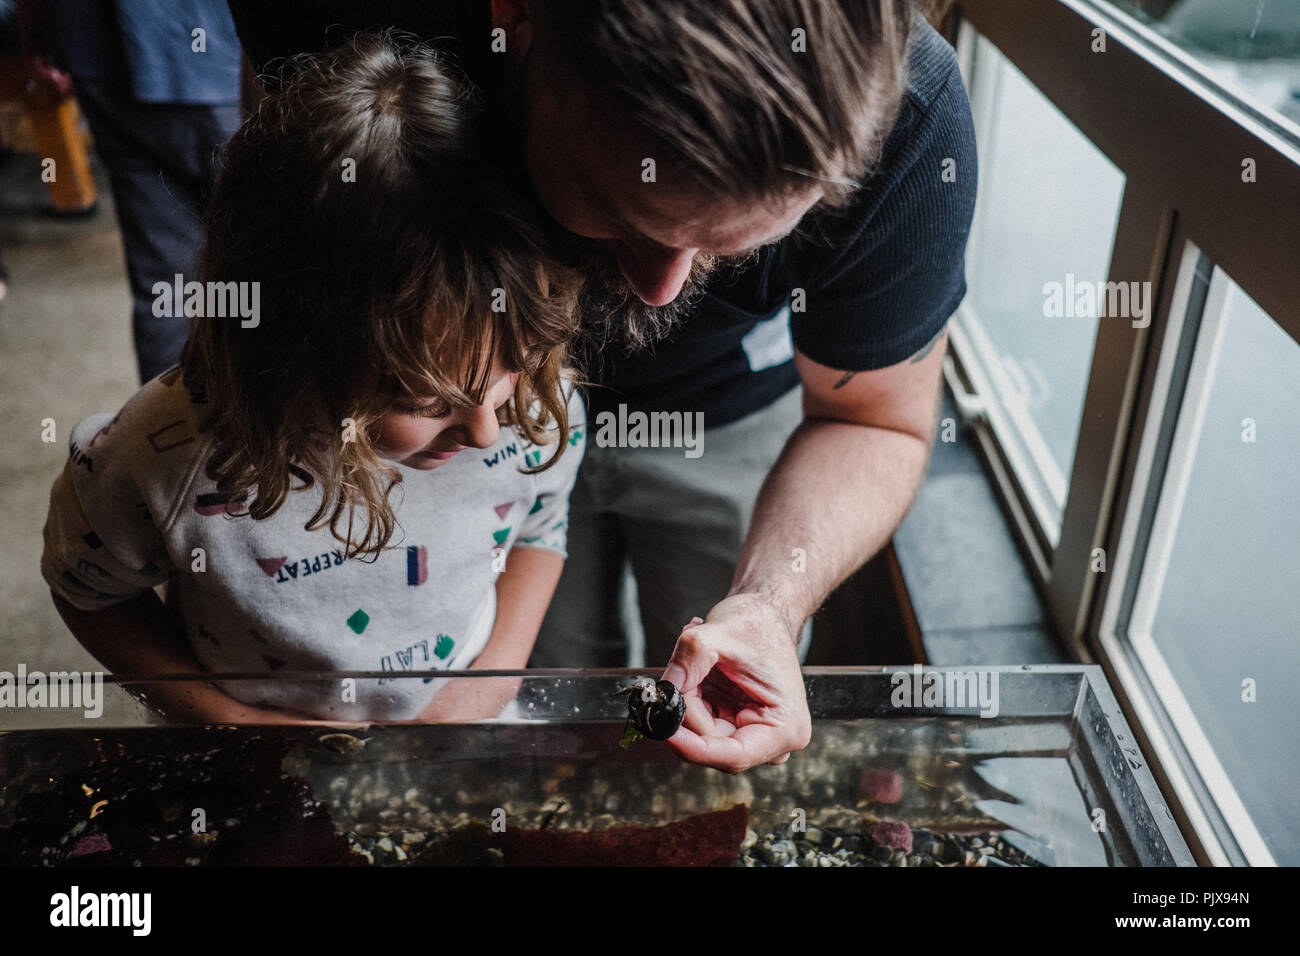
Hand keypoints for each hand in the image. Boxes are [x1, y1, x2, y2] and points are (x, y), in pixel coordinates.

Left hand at [660, 593, 811, 772]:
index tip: (663, 730)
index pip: (733, 756)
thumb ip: (688, 662)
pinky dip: (692, 695)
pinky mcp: (735, 723)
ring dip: (690, 698)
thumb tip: (664, 693)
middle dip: (688, 709)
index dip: (693, 747)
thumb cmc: (756, 623)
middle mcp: (773, 739)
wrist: (765, 612)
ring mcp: (753, 733)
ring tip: (698, 659)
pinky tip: (702, 667)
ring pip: (702, 732)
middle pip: (712, 743)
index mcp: (785, 728)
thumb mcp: (716, 635)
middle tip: (680, 672)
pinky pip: (701, 721)